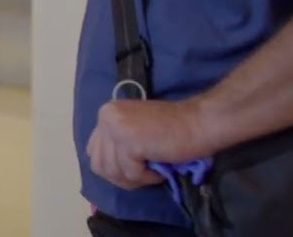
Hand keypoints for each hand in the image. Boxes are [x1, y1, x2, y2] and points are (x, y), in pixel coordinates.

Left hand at [86, 98, 211, 189]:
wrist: (199, 122)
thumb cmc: (172, 127)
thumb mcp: (134, 128)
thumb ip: (115, 140)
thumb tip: (101, 163)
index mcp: (106, 113)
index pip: (94, 151)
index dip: (114, 166)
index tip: (135, 167)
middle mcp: (105, 117)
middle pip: (100, 164)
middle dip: (122, 177)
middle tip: (145, 175)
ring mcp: (115, 128)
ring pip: (113, 171)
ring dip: (135, 179)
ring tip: (154, 172)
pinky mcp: (128, 142)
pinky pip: (131, 173)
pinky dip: (147, 178)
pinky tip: (160, 171)